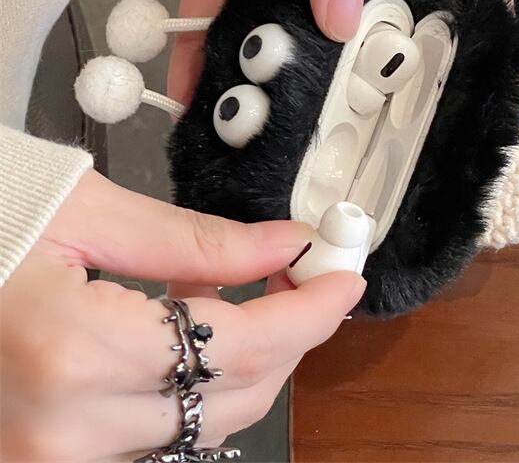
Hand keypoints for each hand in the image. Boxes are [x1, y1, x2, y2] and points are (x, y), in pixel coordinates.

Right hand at [0, 170, 363, 461]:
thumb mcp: (90, 215)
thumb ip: (198, 241)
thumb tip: (285, 246)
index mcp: (72, 356)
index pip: (240, 348)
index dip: (309, 314)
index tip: (343, 283)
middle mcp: (60, 432)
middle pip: (232, 401)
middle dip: (289, 339)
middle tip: (307, 281)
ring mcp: (44, 458)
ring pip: (198, 430)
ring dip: (245, 365)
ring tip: (247, 295)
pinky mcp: (39, 459)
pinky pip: (150, 437)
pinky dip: (191, 387)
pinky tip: (187, 331)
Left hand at [168, 0, 510, 105]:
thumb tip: (341, 16)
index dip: (484, 36)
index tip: (490, 99)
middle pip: (372, 8)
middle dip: (360, 69)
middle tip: (354, 133)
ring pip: (291, 6)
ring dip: (272, 58)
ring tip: (262, 121)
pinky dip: (205, 28)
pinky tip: (193, 77)